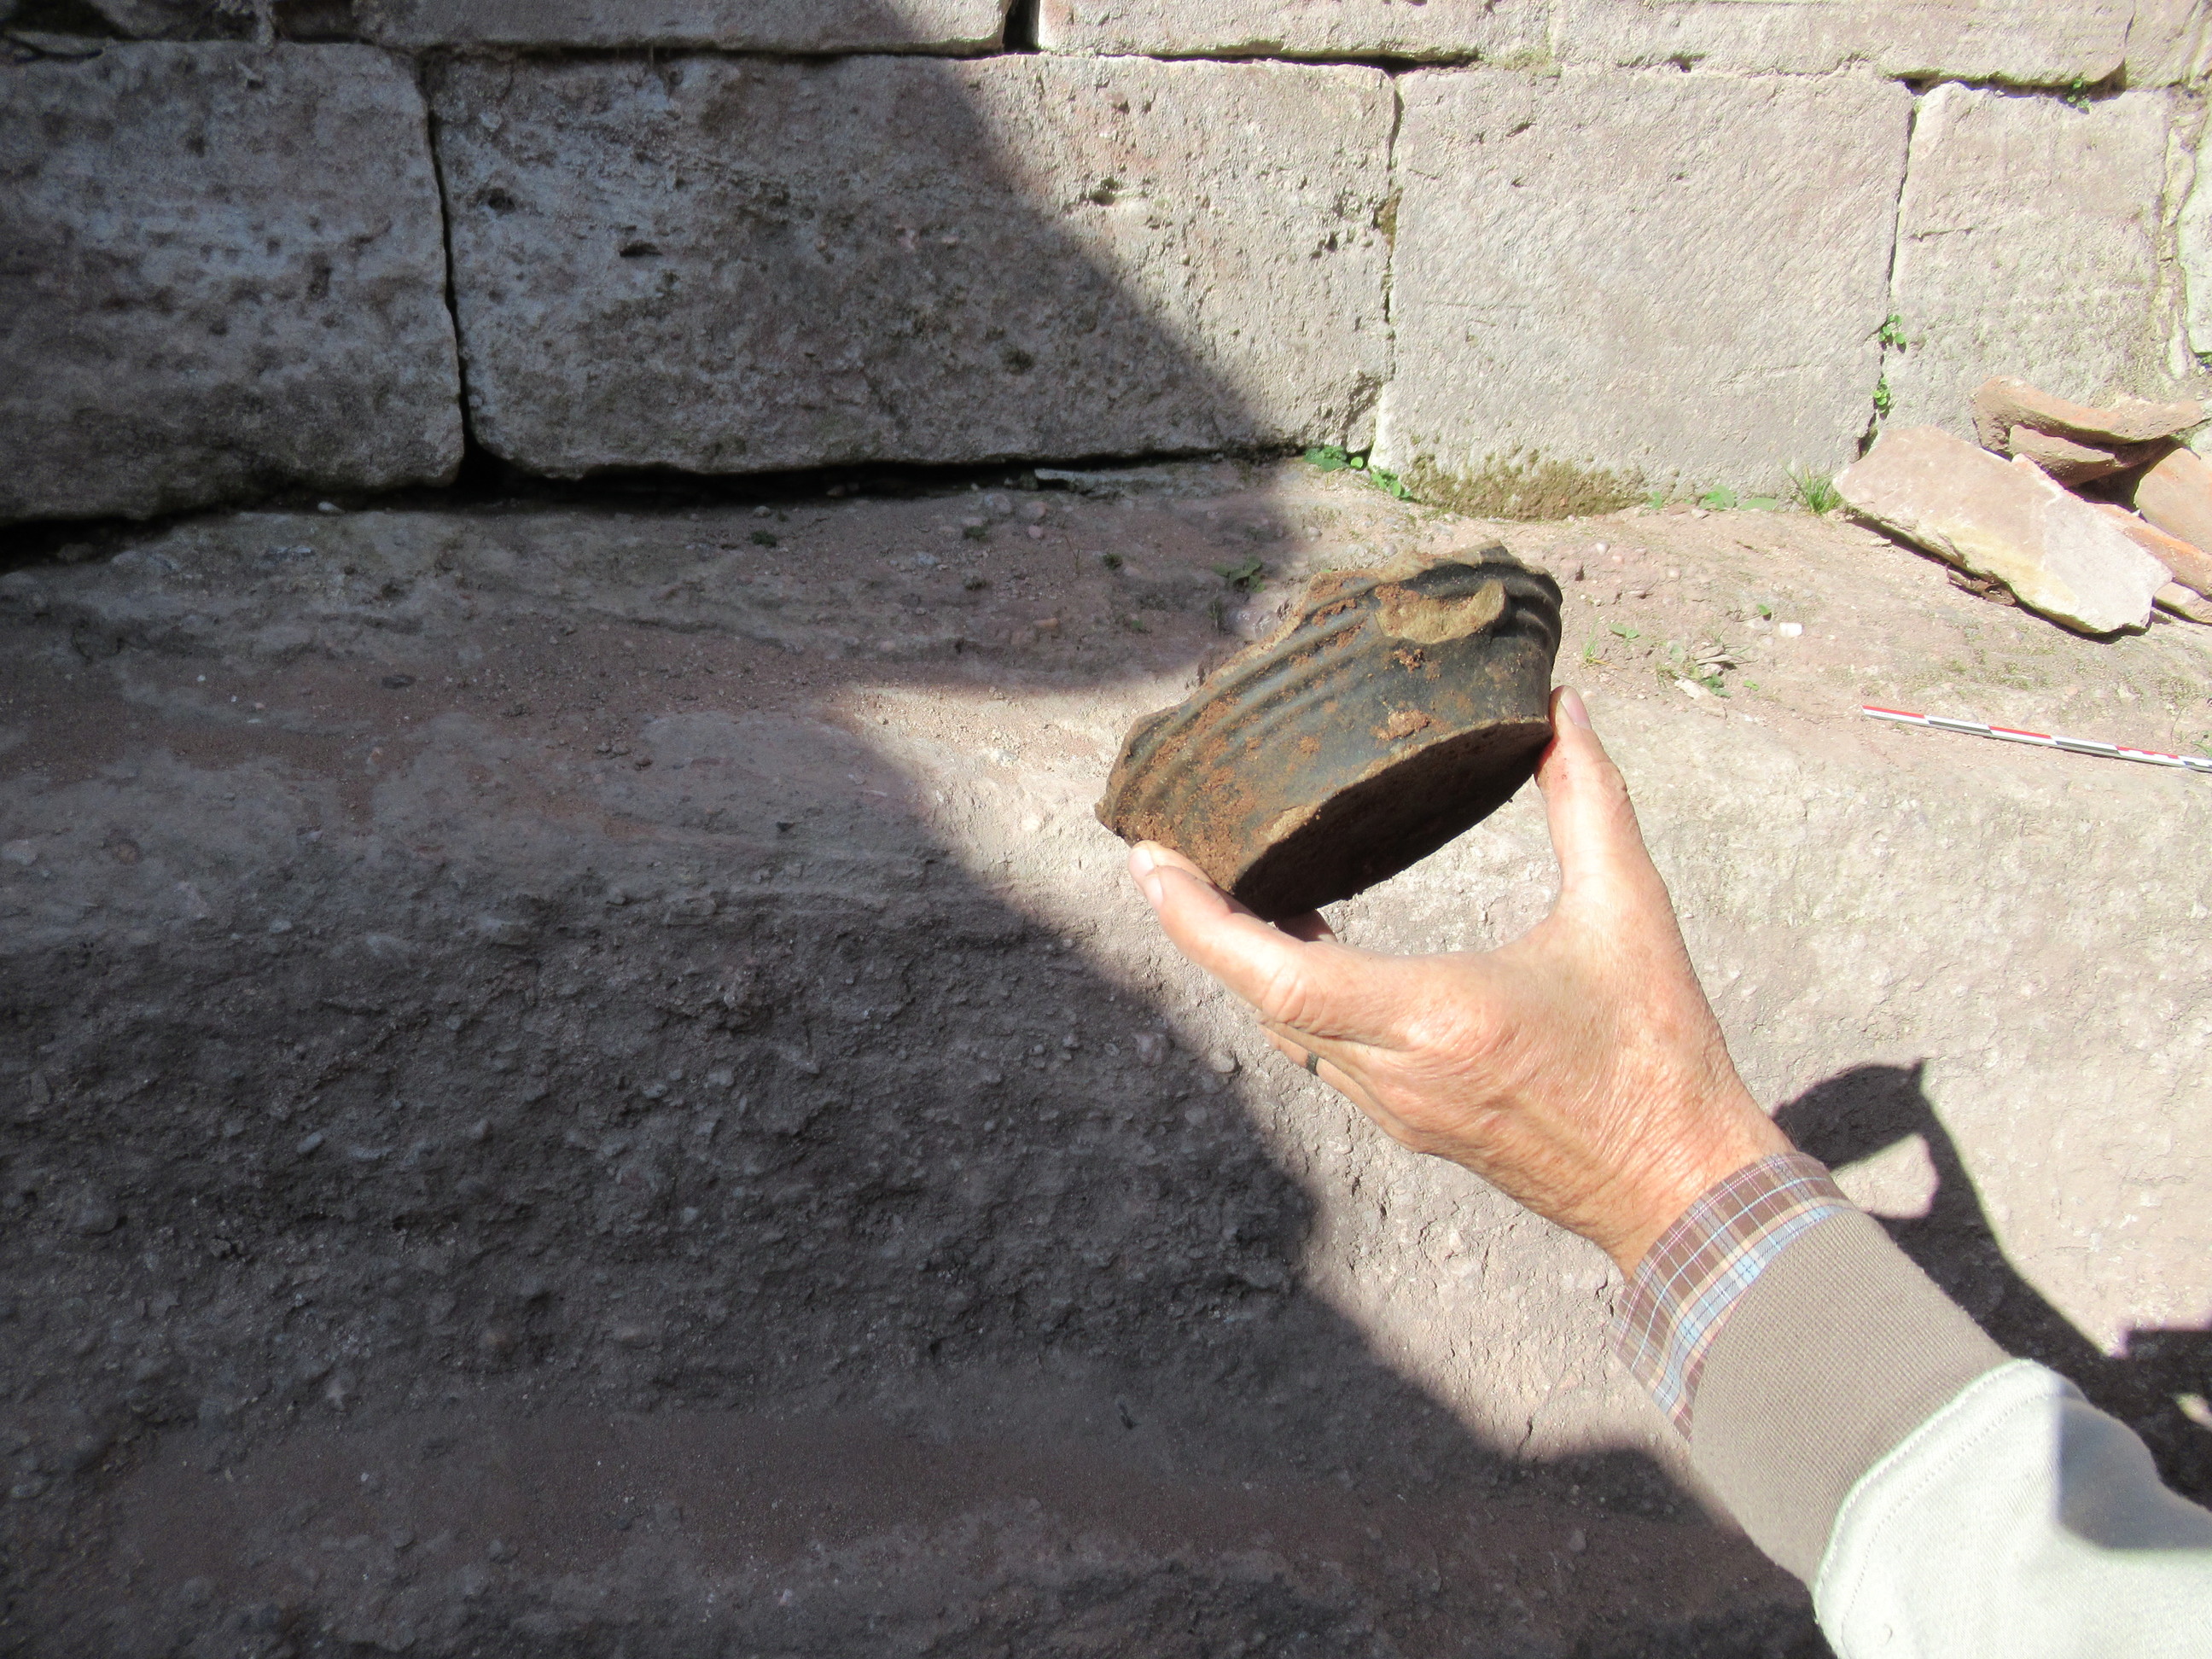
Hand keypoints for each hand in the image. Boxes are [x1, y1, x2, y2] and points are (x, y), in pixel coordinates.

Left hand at [1127, 686, 1790, 1272]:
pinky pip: (1324, 1056)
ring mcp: (1398, 1110)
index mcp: (1437, 1016)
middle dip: (1206, 928)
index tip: (1149, 860)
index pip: (1275, 973)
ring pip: (1288, 1032)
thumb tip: (1563, 707)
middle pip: (1260, 999)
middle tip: (1172, 852)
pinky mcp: (1413, 1128)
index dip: (1197, 920)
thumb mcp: (1630, 912)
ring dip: (1251, 965)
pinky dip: (1296, 999)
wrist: (1682, 1189)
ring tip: (1231, 887)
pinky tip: (1307, 948)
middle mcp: (1397, 1072)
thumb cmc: (1658, 1053)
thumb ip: (1590, 800)